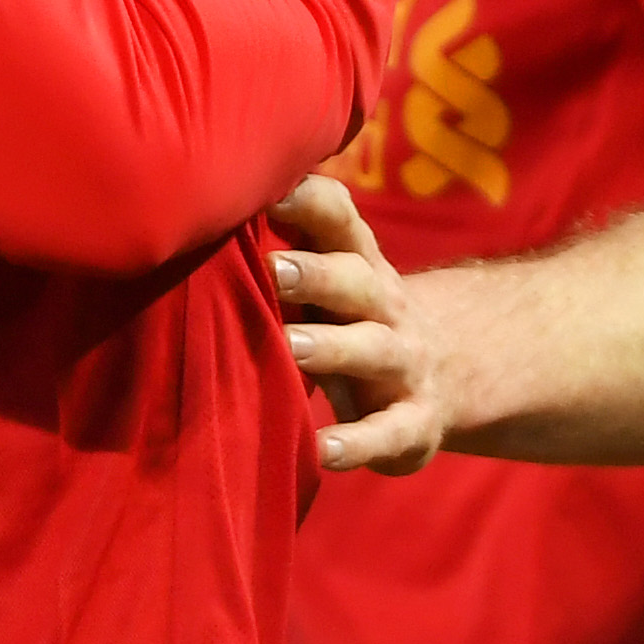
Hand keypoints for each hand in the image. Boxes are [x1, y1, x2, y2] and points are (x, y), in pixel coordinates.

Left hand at [271, 175, 452, 474]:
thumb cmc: (350, 316)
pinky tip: (324, 452)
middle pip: (356, 281)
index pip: (341, 218)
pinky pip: (387, 433)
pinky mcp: (414, 423)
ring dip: (333, 347)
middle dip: (317, 273)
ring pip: (373, 349)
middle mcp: (385, 306)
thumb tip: (199, 214)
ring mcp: (404, 364)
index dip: (308, 201)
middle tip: (271, 267)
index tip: (266, 191)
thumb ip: (284, 251)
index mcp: (359, 262)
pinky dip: (357, 444)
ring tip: (292, 348)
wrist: (445, 372)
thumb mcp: (330, 279)